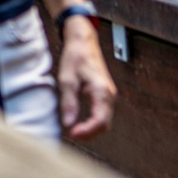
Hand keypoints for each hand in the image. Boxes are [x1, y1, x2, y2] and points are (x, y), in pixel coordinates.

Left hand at [57, 21, 116, 139]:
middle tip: (71, 135)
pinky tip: (80, 124)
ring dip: (91, 129)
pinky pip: (102, 113)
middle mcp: (109, 95)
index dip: (87, 131)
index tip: (72, 134)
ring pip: (104, 120)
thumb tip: (68, 124)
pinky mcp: (105, 94)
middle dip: (90, 133)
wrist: (83, 42)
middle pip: (105, 124)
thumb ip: (69, 103)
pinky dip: (93, 122)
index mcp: (102, 91)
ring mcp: (109, 95)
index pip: (100, 121)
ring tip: (74, 131)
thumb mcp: (67, 80)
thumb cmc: (75, 57)